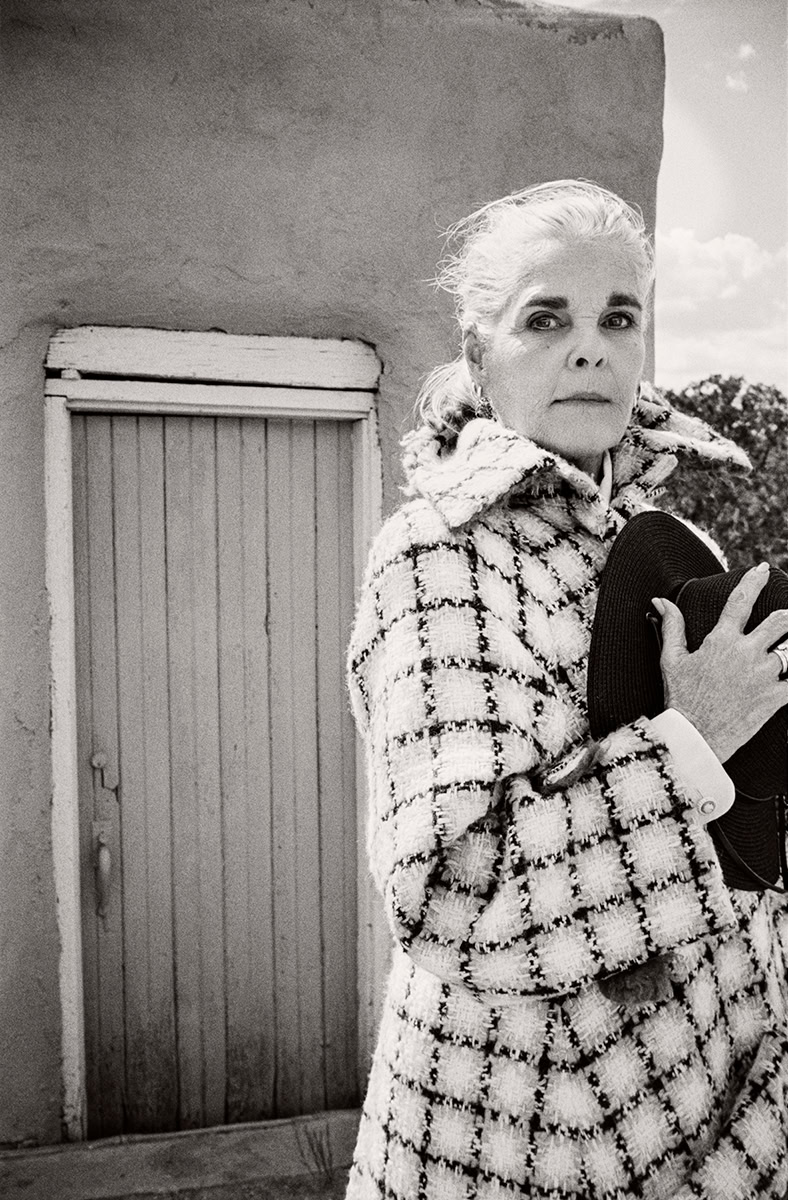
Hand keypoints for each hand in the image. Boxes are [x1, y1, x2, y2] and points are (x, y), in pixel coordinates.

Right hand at [653, 563, 787, 763]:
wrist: (694, 737)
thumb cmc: (681, 699)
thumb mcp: (671, 659)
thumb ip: (672, 626)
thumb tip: (662, 602)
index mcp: (721, 641)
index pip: (741, 601)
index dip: (754, 581)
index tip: (763, 570)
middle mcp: (746, 653)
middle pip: (780, 621)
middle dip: (787, 615)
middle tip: (787, 616)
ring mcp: (763, 675)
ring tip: (787, 647)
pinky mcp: (774, 698)